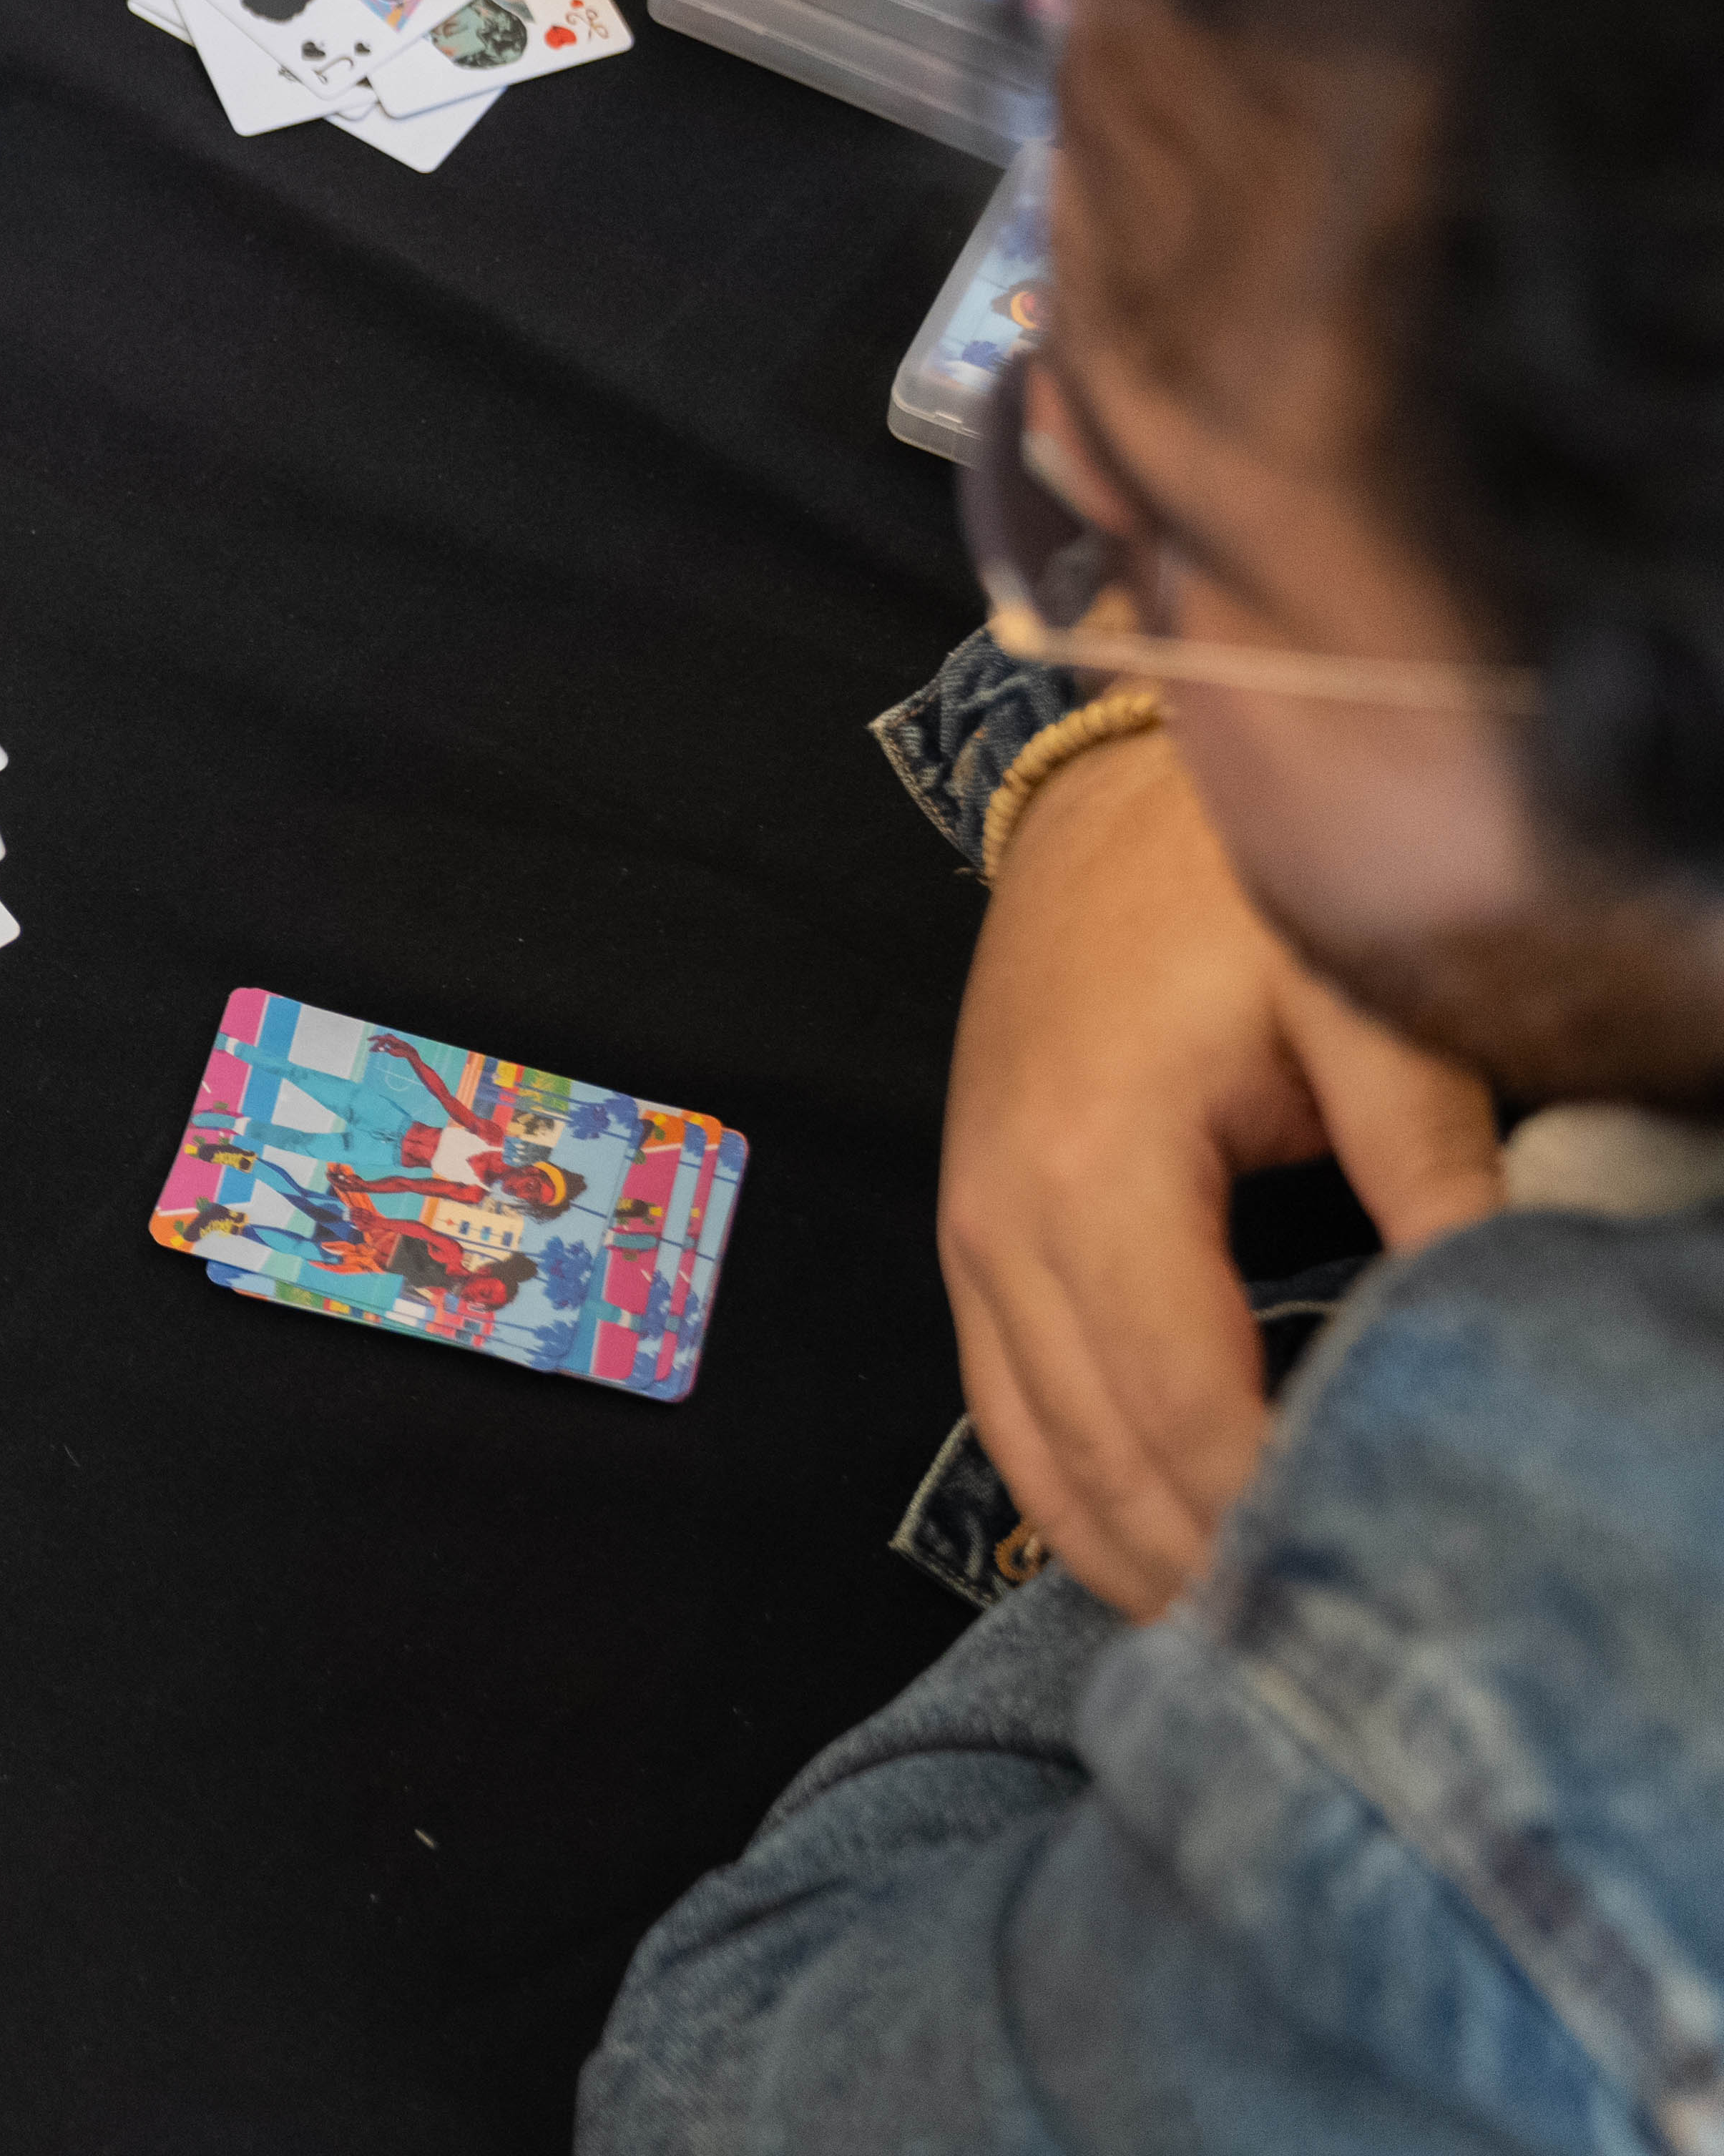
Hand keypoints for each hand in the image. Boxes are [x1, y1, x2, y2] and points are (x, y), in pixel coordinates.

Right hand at [938, 726, 1500, 1616]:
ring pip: (1037, 1458)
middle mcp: (1001, 1220)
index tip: (1378, 1593)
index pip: (1186, 1407)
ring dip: (1136, 1556)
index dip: (1273, 1517)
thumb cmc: (1224, 889)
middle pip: (1100, 1458)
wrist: (1095, 810)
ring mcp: (968, 1237)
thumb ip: (1433, 1159)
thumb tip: (1508, 1308)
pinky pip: (1003, 1414)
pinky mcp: (967, 1242)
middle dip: (1207, 1571)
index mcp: (1095, 1164)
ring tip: (1251, 1644)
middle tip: (1331, 1665)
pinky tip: (1159, 1553)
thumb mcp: (1357, 999)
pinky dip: (1075, 1498)